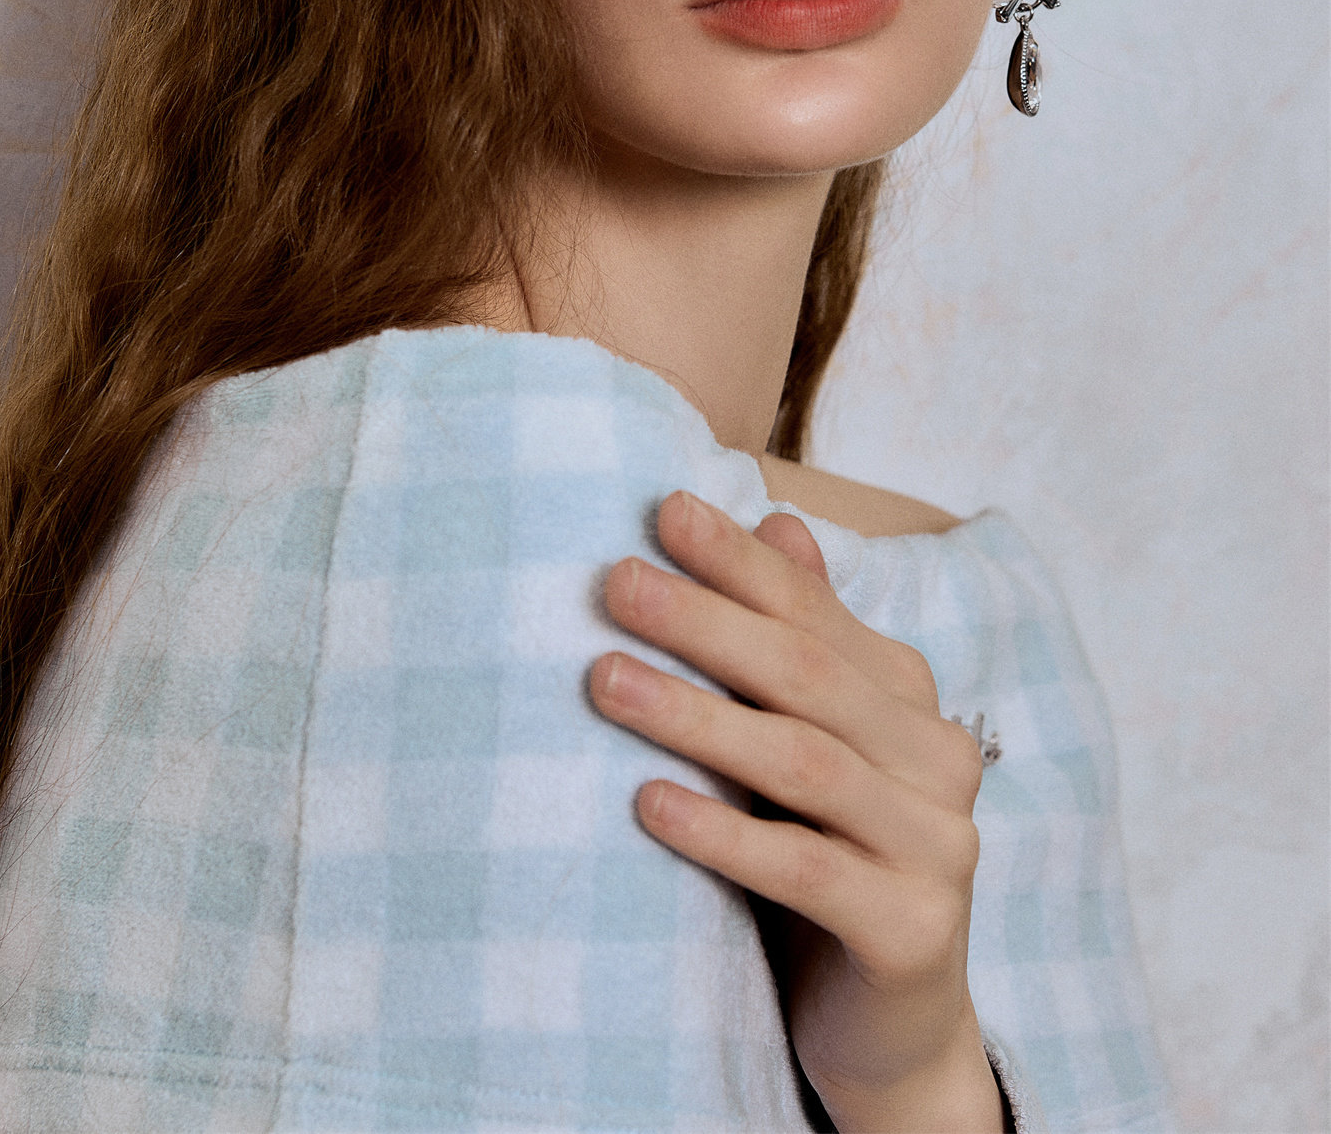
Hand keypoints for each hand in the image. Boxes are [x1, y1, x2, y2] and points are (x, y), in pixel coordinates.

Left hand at [588, 490, 1001, 1133]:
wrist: (889, 1031)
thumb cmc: (824, 863)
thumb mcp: (805, 747)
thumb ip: (800, 643)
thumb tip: (778, 518)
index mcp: (908, 700)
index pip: (815, 613)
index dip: (740, 561)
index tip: (661, 511)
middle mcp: (938, 759)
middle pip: (807, 675)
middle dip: (705, 620)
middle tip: (615, 582)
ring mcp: (937, 846)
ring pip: (804, 762)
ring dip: (697, 717)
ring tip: (605, 681)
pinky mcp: (915, 931)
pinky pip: (807, 870)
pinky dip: (724, 834)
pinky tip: (648, 804)